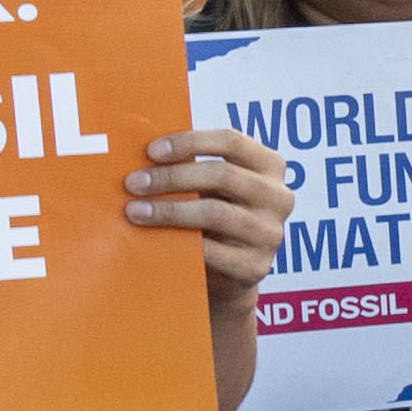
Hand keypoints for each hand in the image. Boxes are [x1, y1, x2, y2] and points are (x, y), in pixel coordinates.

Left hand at [125, 126, 289, 292]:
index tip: (151, 151)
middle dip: (171, 177)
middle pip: (223, 175)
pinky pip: (212, 251)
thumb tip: (141, 153)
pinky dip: (179, 242)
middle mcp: (278, 197)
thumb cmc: (212, 212)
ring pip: (216, 212)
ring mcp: (270, 233)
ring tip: (135, 211)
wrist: (228, 268)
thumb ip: (191, 164)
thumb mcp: (211, 184)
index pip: (232, 141)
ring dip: (168, 210)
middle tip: (133, 183)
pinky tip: (154, 238)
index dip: (189, 142)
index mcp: (269, 166)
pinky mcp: (256, 266)